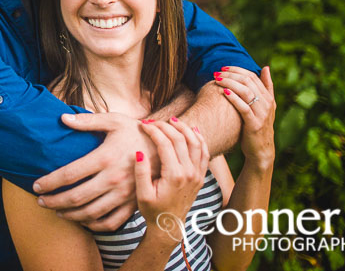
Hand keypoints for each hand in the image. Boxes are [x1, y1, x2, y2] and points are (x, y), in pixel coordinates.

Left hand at [33, 112, 156, 230]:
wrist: (167, 148)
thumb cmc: (135, 131)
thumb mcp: (113, 120)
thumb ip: (87, 121)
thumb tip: (62, 118)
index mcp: (105, 158)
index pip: (70, 174)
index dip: (50, 182)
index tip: (36, 185)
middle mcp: (114, 179)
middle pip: (76, 197)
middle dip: (54, 201)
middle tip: (40, 201)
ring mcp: (124, 195)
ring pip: (91, 213)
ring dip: (70, 215)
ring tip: (57, 211)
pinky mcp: (133, 204)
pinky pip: (111, 223)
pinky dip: (94, 226)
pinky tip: (82, 220)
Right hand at [135, 120, 208, 240]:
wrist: (170, 224)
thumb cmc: (153, 210)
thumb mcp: (142, 194)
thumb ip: (141, 172)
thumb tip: (140, 152)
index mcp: (174, 176)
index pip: (165, 144)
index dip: (153, 131)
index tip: (143, 125)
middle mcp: (189, 173)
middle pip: (180, 139)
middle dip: (166, 126)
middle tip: (154, 121)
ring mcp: (197, 174)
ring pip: (195, 143)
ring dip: (184, 128)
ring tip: (172, 120)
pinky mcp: (200, 175)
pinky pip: (204, 152)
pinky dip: (199, 138)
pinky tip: (192, 130)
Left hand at [215, 65, 275, 167]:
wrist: (260, 150)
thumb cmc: (257, 125)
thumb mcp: (265, 106)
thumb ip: (266, 87)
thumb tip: (266, 67)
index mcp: (268, 98)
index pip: (252, 76)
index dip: (237, 70)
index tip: (223, 68)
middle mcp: (267, 104)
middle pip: (248, 82)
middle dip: (231, 75)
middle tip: (217, 73)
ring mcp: (261, 114)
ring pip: (246, 92)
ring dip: (230, 83)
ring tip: (217, 80)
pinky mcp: (254, 124)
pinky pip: (244, 108)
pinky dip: (234, 98)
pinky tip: (224, 92)